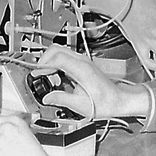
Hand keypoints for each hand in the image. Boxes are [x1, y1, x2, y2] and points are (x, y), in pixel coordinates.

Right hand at [35, 45, 151, 119]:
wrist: (118, 99)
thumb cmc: (105, 102)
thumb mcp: (80, 105)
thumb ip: (61, 99)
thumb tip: (46, 98)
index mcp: (82, 69)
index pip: (57, 57)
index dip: (44, 64)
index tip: (36, 74)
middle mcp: (83, 61)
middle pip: (57, 50)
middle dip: (44, 60)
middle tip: (39, 74)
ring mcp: (83, 61)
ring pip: (60, 52)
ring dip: (50, 62)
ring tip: (48, 78)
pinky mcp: (83, 64)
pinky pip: (65, 58)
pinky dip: (57, 64)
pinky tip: (58, 79)